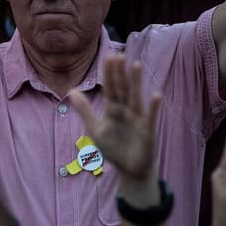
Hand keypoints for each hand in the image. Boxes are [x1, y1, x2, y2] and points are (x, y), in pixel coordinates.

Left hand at [68, 54, 160, 180]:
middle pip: (123, 89)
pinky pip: (150, 117)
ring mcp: (138, 119)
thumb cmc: (114, 148)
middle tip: (119, 55)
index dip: (109, 74)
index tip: (108, 56)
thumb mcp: (96, 129)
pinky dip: (152, 107)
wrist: (130, 170)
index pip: (110, 88)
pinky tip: (155, 95)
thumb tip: (71, 90)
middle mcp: (126, 110)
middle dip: (120, 73)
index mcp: (113, 109)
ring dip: (136, 82)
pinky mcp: (148, 130)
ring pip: (136, 97)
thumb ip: (85, 110)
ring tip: (136, 65)